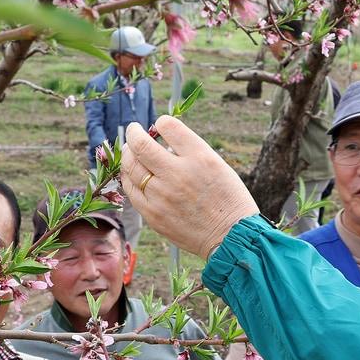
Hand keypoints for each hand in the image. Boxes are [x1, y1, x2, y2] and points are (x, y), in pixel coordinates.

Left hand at [121, 117, 258, 256]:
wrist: (231, 236)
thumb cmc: (227, 198)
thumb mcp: (217, 165)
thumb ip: (189, 151)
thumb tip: (161, 142)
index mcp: (200, 157)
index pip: (169, 126)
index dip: (162, 122)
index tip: (160, 125)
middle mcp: (178, 174)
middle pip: (141, 145)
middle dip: (134, 133)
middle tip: (134, 131)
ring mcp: (162, 195)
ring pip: (130, 166)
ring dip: (128, 154)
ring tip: (131, 151)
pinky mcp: (153, 214)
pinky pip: (131, 189)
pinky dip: (129, 177)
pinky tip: (133, 174)